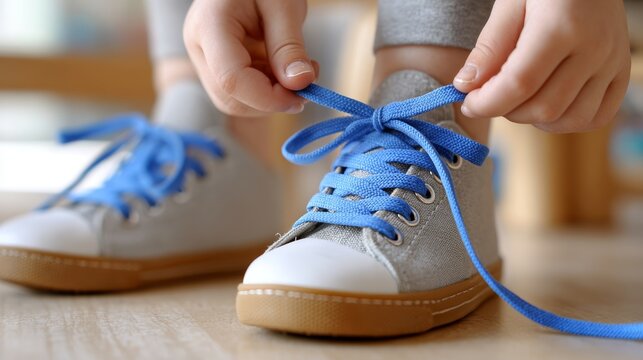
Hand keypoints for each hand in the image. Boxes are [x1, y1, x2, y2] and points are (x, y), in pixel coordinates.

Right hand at [184, 0, 316, 115]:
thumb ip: (290, 46)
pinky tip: (285, 71)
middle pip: (230, 98)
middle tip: (307, 83)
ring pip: (236, 102)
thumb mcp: (284, 5)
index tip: (302, 95)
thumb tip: (300, 84)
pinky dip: (269, 91)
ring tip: (298, 73)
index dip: (267, 98)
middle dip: (271, 101)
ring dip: (272, 98)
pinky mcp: (218, 66)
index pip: (231, 79)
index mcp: (209, 25)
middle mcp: (200, 47)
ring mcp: (206, 59)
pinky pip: (242, 93)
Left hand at [453, 0, 630, 132]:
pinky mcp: (621, 71)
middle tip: (492, 95)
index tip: (467, 103)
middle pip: (544, 108)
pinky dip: (567, 121)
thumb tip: (466, 86)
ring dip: (534, 120)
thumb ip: (489, 46)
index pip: (518, 84)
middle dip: (506, 111)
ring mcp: (612, 62)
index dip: (486, 103)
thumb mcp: (510, 3)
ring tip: (519, 99)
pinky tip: (547, 104)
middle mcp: (593, 48)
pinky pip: (597, 117)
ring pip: (570, 119)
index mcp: (561, 27)